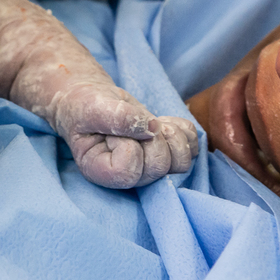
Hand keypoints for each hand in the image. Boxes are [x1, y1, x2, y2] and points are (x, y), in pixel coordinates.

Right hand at [52, 82, 198, 188]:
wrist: (94, 102)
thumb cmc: (87, 107)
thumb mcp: (93, 107)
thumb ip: (117, 117)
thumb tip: (153, 127)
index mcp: (101, 172)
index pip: (128, 171)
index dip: (129, 146)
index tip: (114, 132)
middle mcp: (128, 177)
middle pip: (159, 167)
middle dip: (154, 138)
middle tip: (138, 123)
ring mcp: (150, 168)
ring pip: (181, 163)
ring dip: (173, 136)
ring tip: (155, 123)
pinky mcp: (167, 155)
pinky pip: (192, 148)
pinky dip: (184, 130)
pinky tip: (164, 121)